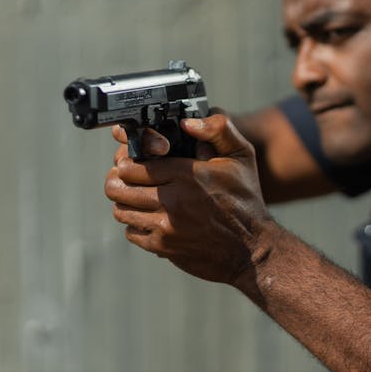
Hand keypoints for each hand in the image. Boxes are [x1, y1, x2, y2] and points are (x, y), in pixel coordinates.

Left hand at [104, 115, 272, 284]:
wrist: (252, 247)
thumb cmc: (245, 199)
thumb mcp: (241, 156)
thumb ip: (218, 129)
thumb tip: (188, 123)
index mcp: (187, 175)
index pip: (133, 165)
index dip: (128, 160)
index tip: (133, 160)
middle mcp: (173, 201)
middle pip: (118, 187)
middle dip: (118, 180)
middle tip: (125, 178)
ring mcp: (165, 227)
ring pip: (121, 210)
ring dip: (125, 202)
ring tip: (137, 196)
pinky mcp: (163, 247)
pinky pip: (131, 233)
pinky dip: (136, 224)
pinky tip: (150, 218)